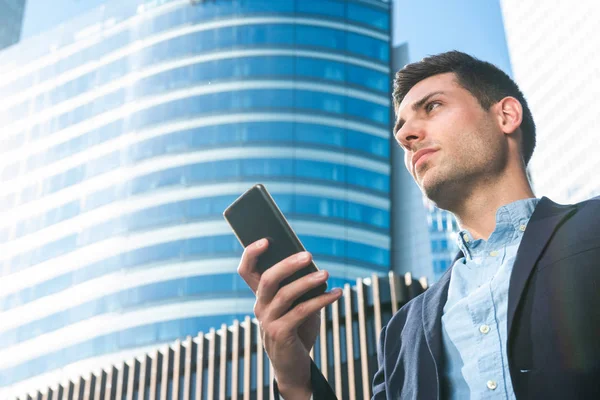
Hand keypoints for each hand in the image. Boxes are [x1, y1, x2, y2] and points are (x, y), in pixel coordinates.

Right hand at [237, 238, 342, 398]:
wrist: (293, 366)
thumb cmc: (297, 329)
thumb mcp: (297, 304)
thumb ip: (300, 286)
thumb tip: (313, 265)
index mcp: (260, 295)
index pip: (246, 270)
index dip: (252, 253)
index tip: (268, 239)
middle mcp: (259, 306)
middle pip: (268, 279)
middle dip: (288, 264)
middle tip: (308, 255)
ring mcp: (268, 321)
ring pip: (285, 294)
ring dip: (308, 282)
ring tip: (326, 274)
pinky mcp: (280, 334)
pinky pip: (301, 312)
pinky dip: (321, 300)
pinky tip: (337, 294)